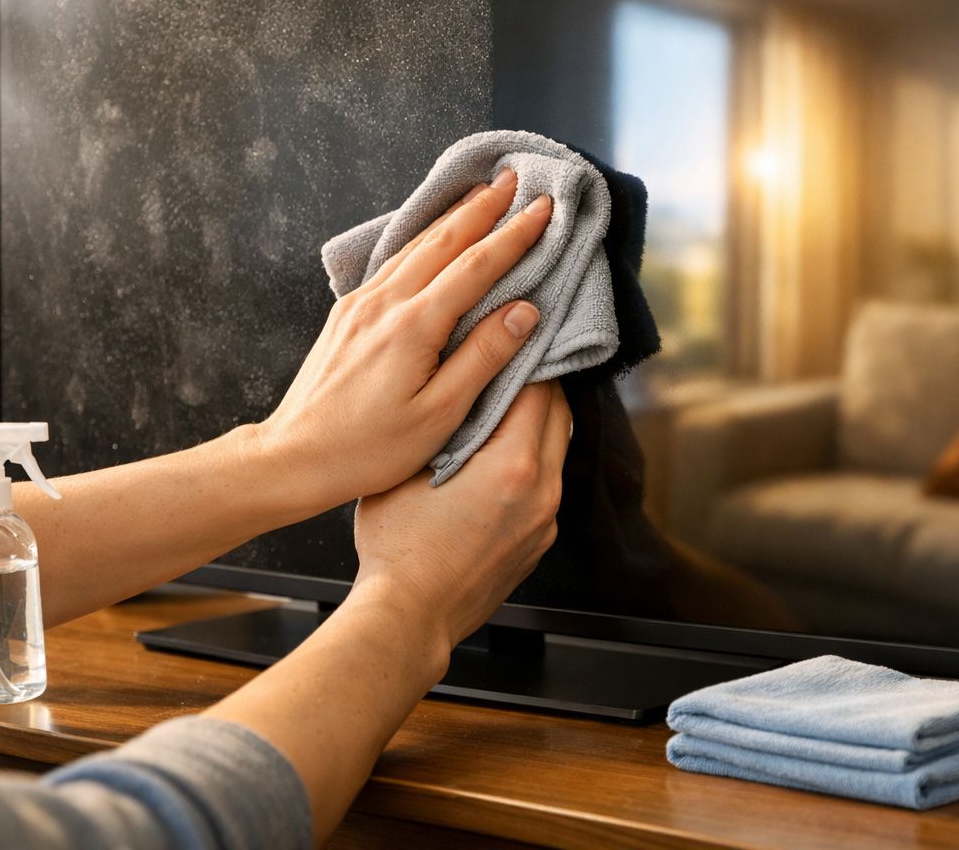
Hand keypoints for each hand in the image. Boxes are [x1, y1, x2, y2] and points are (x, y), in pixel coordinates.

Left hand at [260, 167, 552, 509]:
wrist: (294, 456)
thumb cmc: (369, 448)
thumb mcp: (439, 414)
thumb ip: (483, 357)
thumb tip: (524, 311)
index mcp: (414, 326)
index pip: (477, 266)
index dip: (514, 235)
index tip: (543, 209)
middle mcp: (385, 302)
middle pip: (444, 240)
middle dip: (483, 207)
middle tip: (514, 179)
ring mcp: (361, 304)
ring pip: (416, 245)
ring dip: (452, 215)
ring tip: (479, 193)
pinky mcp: (347, 313)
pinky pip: (393, 260)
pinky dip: (422, 238)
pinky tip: (430, 235)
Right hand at [351, 382, 569, 654]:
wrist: (409, 617)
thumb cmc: (399, 550)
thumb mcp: (407, 468)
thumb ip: (439, 425)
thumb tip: (455, 393)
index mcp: (513, 466)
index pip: (539, 390)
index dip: (525, 358)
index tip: (512, 341)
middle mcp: (542, 492)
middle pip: (559, 415)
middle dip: (537, 385)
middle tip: (510, 362)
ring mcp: (546, 521)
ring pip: (555, 450)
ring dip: (535, 424)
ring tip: (500, 407)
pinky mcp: (538, 542)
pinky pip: (546, 485)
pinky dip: (530, 462)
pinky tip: (495, 459)